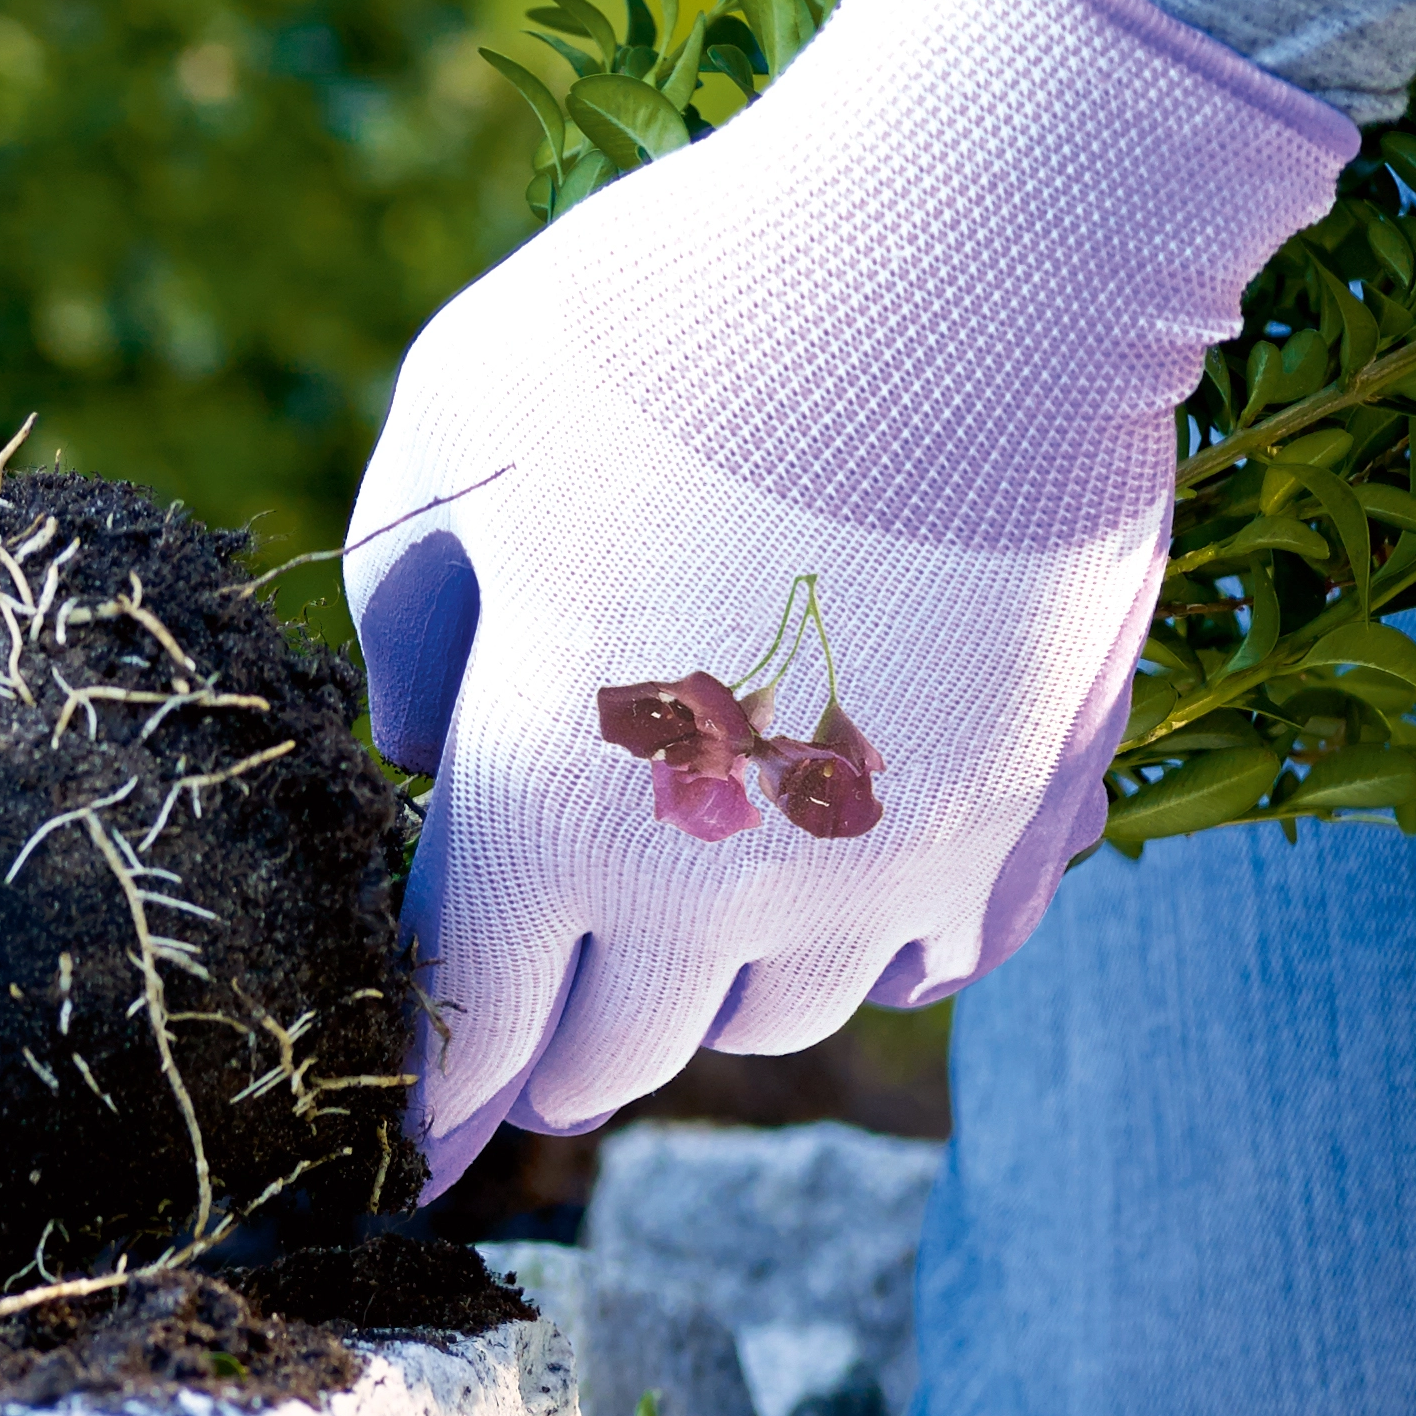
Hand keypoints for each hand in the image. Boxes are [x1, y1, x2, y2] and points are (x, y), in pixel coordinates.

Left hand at [347, 0, 1352, 1192]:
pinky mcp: (1018, 818)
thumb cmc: (682, 319)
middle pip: (618, 1057)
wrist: (981, 254)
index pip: (465, 1020)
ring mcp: (880, 866)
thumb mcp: (452, 423)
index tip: (397, 1160)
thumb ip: (404, 605)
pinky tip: (848, 907)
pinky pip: (932, 957)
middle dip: (553, 1066)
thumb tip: (417, 739)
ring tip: (674, 951)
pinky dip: (874, 951)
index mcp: (546, 808)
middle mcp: (713, 885)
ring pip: (775, 1021)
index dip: (425, 1100)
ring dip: (709, 1004)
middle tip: (523, 1053)